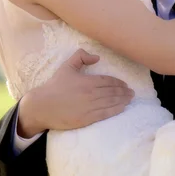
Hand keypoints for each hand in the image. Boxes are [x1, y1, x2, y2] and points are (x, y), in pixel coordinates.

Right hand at [17, 49, 134, 137]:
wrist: (42, 106)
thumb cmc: (54, 86)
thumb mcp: (67, 66)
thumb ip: (81, 56)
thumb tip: (97, 57)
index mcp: (88, 81)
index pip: (108, 81)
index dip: (119, 83)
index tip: (125, 84)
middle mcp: (91, 94)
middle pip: (112, 92)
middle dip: (124, 92)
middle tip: (132, 92)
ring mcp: (90, 107)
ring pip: (111, 102)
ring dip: (123, 100)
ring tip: (130, 99)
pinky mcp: (87, 119)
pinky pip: (105, 114)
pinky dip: (116, 110)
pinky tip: (122, 108)